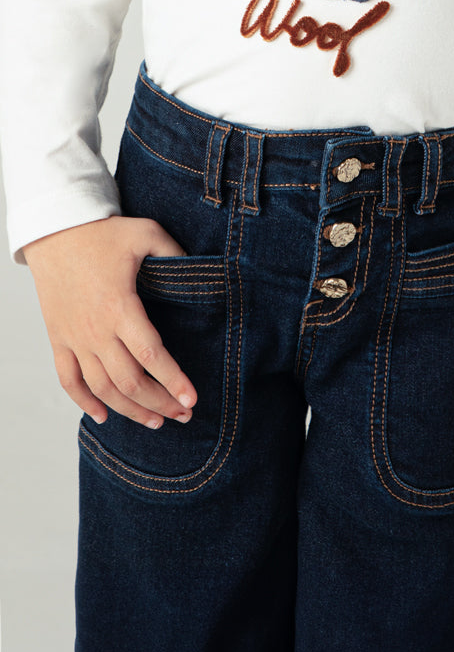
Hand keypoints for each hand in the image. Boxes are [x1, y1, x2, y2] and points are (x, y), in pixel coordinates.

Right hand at [23, 216, 197, 428]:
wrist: (54, 230)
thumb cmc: (102, 233)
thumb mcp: (146, 233)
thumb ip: (176, 253)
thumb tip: (203, 272)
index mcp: (120, 307)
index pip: (151, 355)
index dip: (173, 381)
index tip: (192, 400)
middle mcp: (96, 329)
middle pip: (129, 381)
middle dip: (159, 403)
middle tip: (183, 415)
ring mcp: (74, 337)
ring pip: (101, 388)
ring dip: (129, 410)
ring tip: (156, 421)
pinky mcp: (58, 338)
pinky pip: (68, 380)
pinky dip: (84, 402)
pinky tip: (104, 416)